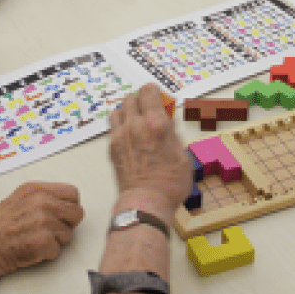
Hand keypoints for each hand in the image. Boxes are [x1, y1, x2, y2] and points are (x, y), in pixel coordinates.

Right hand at [0, 181, 82, 286]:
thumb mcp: (16, 199)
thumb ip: (40, 198)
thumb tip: (60, 202)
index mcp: (35, 190)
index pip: (72, 193)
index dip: (70, 206)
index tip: (64, 213)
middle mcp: (42, 202)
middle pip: (76, 213)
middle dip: (67, 224)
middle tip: (52, 230)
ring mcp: (44, 221)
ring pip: (68, 234)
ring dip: (56, 241)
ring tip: (36, 240)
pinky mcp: (44, 241)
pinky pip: (58, 251)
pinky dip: (47, 254)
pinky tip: (32, 249)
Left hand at [109, 85, 191, 213]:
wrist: (146, 202)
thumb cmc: (169, 183)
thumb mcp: (182, 155)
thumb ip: (173, 133)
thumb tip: (168, 121)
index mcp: (156, 124)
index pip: (148, 91)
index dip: (154, 93)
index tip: (159, 98)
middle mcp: (136, 125)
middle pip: (132, 97)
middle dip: (142, 101)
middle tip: (150, 111)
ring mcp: (121, 135)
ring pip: (119, 109)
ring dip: (129, 110)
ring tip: (138, 120)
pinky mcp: (112, 147)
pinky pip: (113, 125)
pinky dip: (121, 124)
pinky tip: (130, 134)